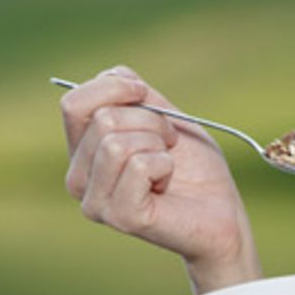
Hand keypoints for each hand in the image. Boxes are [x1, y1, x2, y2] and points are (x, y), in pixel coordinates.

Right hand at [60, 66, 259, 291]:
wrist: (220, 210)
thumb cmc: (193, 166)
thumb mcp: (161, 115)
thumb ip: (131, 93)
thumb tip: (112, 77)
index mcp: (82, 153)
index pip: (73, 104)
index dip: (114, 87)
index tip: (144, 94)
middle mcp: (78, 179)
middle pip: (101, 119)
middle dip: (148, 120)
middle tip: (168, 143)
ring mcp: (95, 202)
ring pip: (115, 143)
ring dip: (156, 144)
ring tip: (168, 164)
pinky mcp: (119, 217)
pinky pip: (138, 166)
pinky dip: (165, 166)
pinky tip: (167, 185)